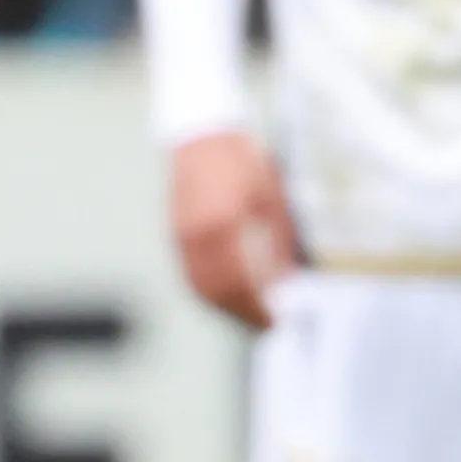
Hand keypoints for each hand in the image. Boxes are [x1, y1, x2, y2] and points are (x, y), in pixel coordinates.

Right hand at [167, 130, 298, 328]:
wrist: (202, 135)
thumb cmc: (243, 162)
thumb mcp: (270, 200)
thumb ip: (276, 245)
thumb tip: (285, 286)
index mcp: (224, 224)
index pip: (241, 283)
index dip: (260, 308)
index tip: (280, 322)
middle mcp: (198, 235)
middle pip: (220, 292)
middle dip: (244, 314)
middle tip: (268, 326)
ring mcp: (182, 237)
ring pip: (202, 288)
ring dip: (227, 308)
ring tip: (251, 317)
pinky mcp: (175, 236)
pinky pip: (191, 275)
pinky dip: (210, 293)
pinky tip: (228, 298)